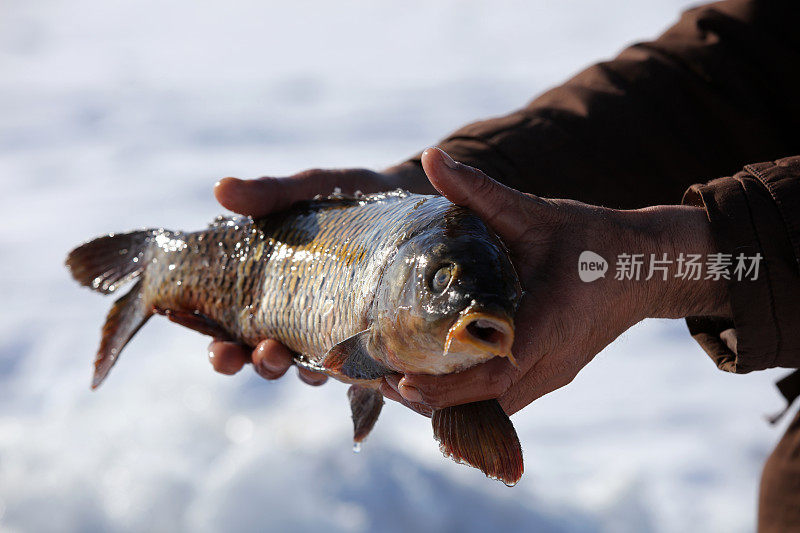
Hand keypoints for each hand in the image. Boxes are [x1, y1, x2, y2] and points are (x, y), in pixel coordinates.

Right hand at [207, 162, 431, 382]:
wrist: (406, 195)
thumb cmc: (348, 195)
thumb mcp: (306, 190)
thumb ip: (267, 193)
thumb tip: (220, 189)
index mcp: (267, 290)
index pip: (228, 328)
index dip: (217, 344)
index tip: (211, 344)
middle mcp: (294, 319)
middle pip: (259, 356)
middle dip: (247, 362)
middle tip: (248, 354)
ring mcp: (331, 331)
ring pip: (301, 369)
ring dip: (286, 367)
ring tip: (282, 354)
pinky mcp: (369, 335)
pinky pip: (353, 366)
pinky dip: (344, 369)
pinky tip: (342, 364)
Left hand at [381, 148, 731, 413]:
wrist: (648, 267)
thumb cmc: (592, 238)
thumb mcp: (535, 213)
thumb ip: (480, 190)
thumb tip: (430, 157)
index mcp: (549, 322)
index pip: (493, 372)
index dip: (447, 384)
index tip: (401, 380)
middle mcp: (552, 361)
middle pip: (485, 402)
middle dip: (432, 398)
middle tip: (381, 381)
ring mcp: (555, 373)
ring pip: (494, 407)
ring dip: (448, 402)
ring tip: (397, 382)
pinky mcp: (553, 374)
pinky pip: (505, 399)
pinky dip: (469, 396)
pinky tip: (435, 378)